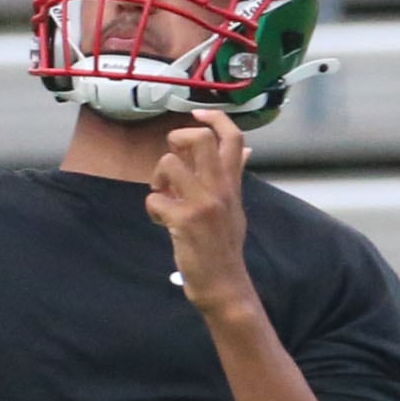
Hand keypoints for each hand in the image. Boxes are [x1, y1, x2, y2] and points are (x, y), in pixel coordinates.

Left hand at [145, 109, 256, 315]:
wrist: (225, 285)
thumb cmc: (224, 246)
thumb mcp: (236, 207)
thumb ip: (235, 176)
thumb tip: (246, 150)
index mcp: (232, 184)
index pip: (233, 137)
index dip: (214, 118)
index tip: (197, 114)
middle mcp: (220, 189)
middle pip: (199, 139)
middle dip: (177, 140)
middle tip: (173, 160)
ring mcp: (202, 204)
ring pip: (169, 163)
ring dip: (158, 178)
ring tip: (164, 196)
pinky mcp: (184, 222)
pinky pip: (155, 199)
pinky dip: (153, 209)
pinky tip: (162, 221)